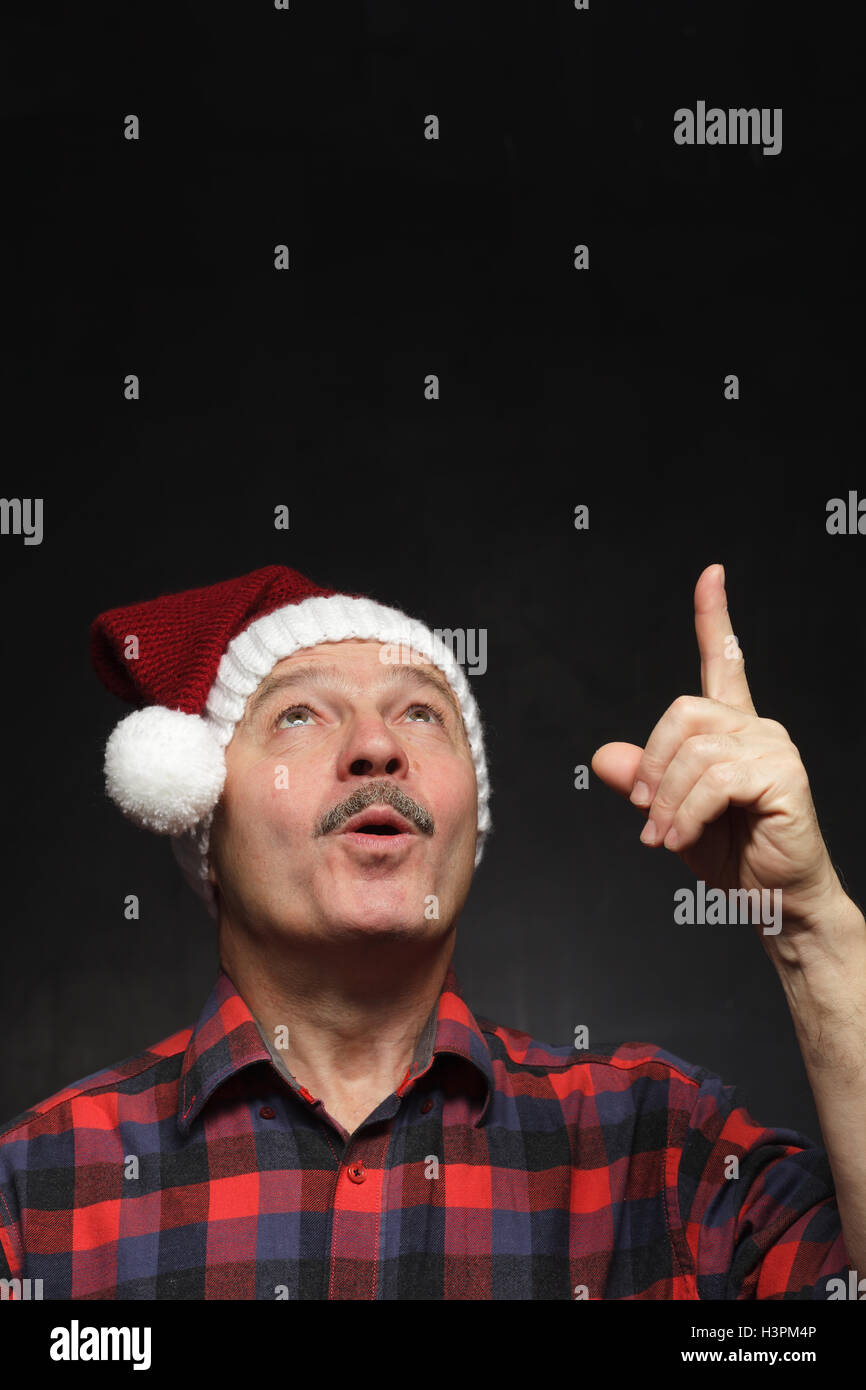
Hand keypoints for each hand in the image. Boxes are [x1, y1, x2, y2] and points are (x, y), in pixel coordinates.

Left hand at [591, 564, 843, 941]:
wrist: (774, 898)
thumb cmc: (732, 854)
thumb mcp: (670, 815)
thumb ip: (643, 783)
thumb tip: (605, 757)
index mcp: (732, 728)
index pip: (724, 659)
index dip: (714, 616)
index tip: (711, 574)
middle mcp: (755, 727)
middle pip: (682, 712)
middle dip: (652, 766)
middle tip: (645, 814)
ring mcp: (773, 747)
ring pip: (694, 751)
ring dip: (666, 802)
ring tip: (662, 837)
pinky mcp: (782, 774)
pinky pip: (714, 781)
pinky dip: (686, 814)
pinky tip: (680, 839)